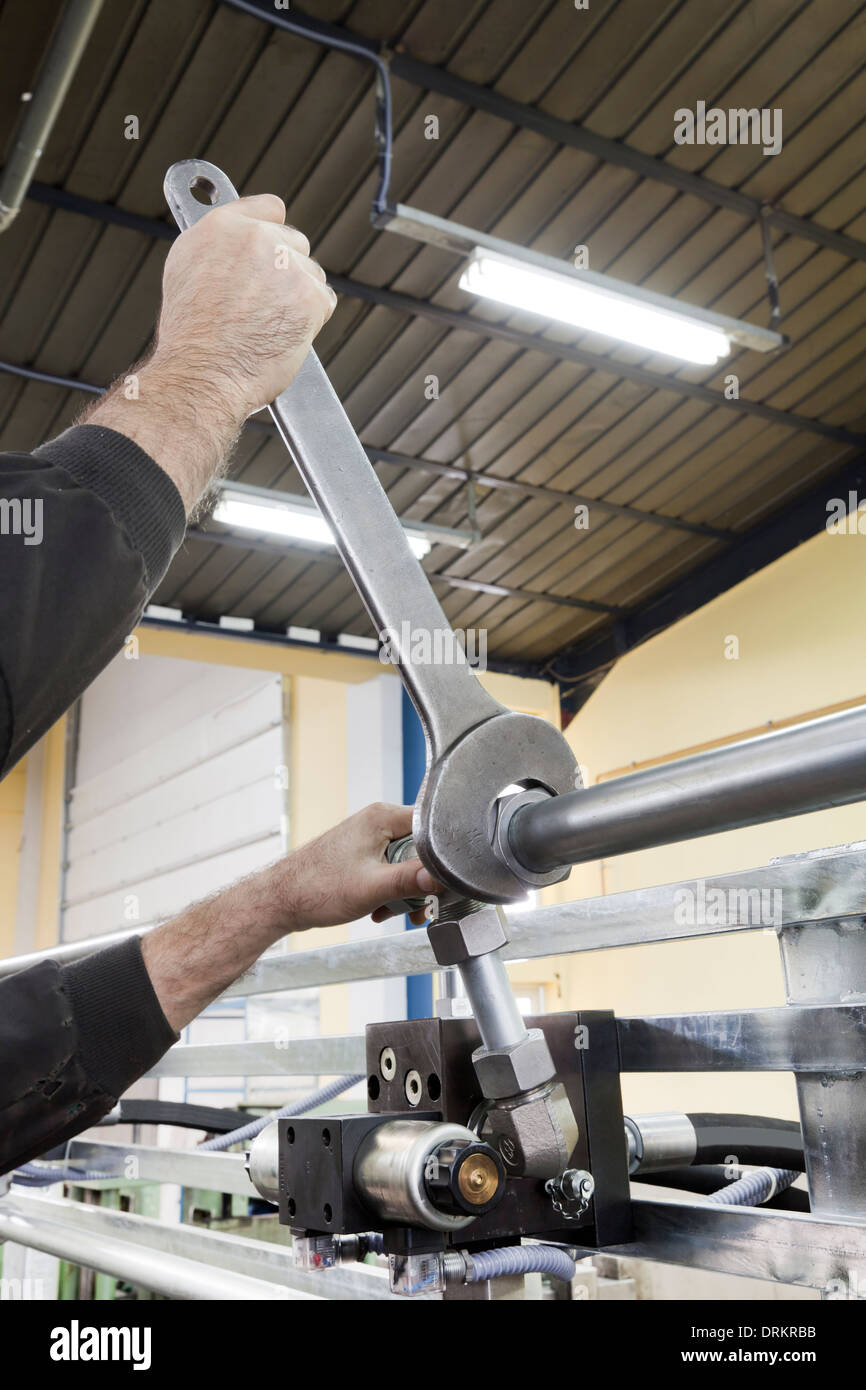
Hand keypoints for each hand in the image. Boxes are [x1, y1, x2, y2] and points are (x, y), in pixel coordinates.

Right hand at [152, 193, 335, 422]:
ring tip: (267, 323)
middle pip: (294, 242)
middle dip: (285, 269)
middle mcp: (258, 238)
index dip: (271, 232)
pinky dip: (312, 319)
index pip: (269, 208)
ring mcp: (288, 265)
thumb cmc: (191, 336)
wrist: (205, 373)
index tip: (270, 249)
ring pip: (311, 272)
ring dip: (299, 295)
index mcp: (223, 226)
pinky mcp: (311, 296)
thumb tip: (235, 241)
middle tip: (263, 302)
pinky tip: (284, 333)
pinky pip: (324, 301)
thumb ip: (217, 245)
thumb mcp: (186, 271)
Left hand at [266, 802, 440, 932]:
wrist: (282, 900)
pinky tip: (379, 908)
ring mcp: (369, 838)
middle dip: (420, 881)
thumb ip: (410, 880)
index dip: (442, 855)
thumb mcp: (373, 887)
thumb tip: (442, 878)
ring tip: (390, 910)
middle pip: (421, 848)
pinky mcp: (362, 854)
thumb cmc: (317, 888)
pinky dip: (389, 891)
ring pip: (406, 863)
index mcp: (382, 817)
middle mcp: (377, 822)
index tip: (442, 881)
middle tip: (415, 906)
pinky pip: (390, 870)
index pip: (433, 826)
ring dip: (404, 891)